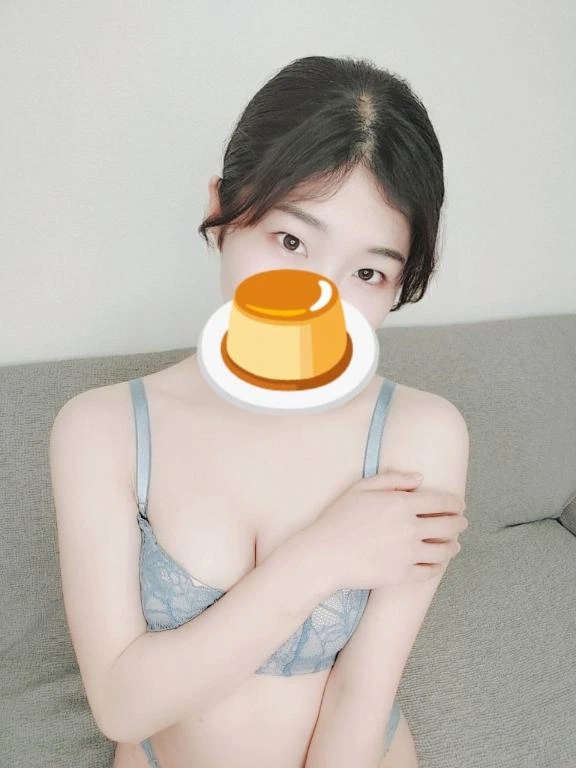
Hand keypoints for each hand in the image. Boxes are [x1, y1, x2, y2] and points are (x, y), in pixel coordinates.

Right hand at [304, 471, 467, 589]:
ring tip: (454, 544)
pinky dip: (438, 566)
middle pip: (447, 526)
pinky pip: (429, 571)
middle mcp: (409, 528)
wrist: (324, 554)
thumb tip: (420, 478)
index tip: (460, 504)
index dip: (455, 503)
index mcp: (401, 504)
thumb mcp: (362, 488)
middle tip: (462, 523)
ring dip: (452, 546)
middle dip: (459, 523)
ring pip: (443, 550)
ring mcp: (407, 553)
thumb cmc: (339, 517)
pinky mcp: (402, 575)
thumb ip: (393, 479)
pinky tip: (437, 562)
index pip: (441, 502)